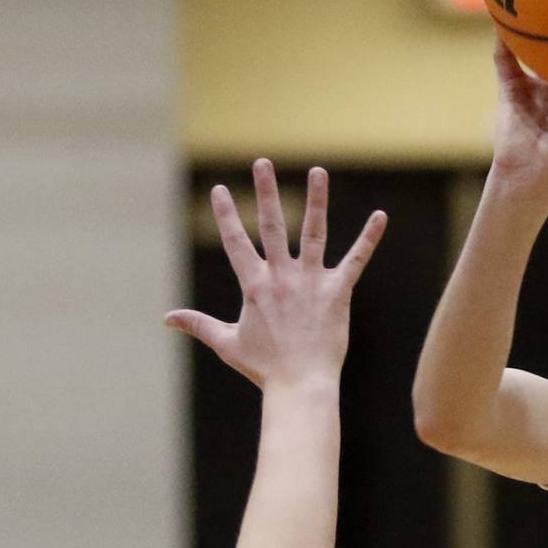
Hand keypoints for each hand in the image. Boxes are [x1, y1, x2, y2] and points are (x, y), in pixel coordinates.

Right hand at [166, 160, 386, 388]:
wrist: (300, 385)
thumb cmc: (264, 368)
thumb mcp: (226, 343)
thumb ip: (198, 324)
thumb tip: (167, 318)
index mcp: (254, 286)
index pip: (236, 242)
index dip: (226, 215)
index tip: (221, 189)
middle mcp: (281, 277)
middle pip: (271, 225)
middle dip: (266, 192)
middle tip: (262, 162)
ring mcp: (310, 282)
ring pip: (313, 233)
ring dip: (316, 201)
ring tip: (318, 171)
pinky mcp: (337, 292)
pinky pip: (355, 261)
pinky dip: (369, 239)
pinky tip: (380, 217)